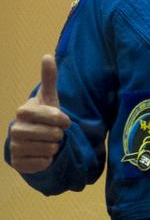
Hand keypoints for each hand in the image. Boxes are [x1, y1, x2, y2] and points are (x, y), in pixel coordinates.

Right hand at [9, 55, 70, 173]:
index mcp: (23, 112)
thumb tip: (47, 55)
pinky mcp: (17, 163)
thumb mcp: (49, 98)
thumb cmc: (44, 117)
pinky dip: (47, 160)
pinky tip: (42, 154)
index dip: (63, 119)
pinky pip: (42, 163)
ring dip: (54, 147)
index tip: (64, 121)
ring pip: (49, 149)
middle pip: (53, 135)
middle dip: (59, 135)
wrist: (33, 140)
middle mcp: (15, 129)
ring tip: (48, 142)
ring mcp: (14, 147)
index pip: (53, 116)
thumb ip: (49, 79)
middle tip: (54, 133)